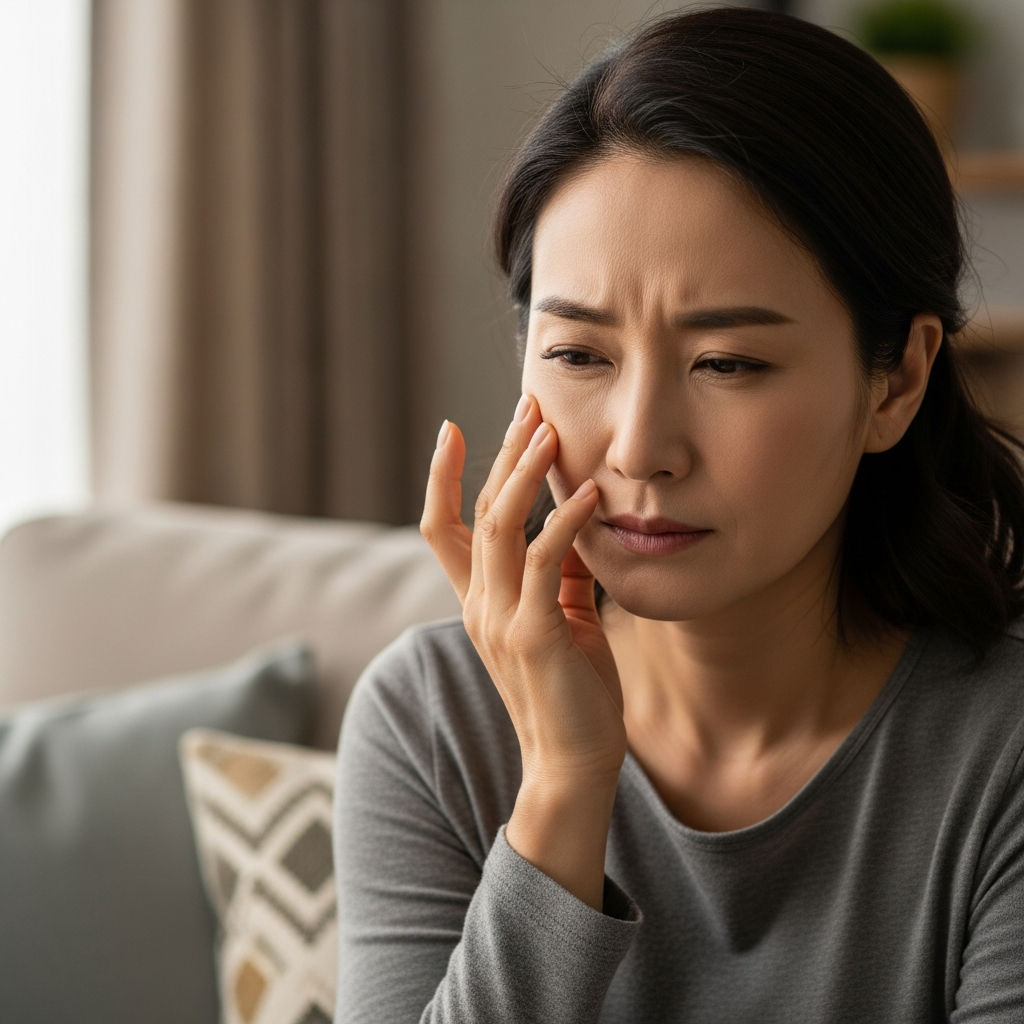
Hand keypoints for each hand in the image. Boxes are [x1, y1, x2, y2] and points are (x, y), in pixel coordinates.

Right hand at [421, 396, 625, 908]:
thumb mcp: (562, 620)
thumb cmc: (572, 693)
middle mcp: (478, 605)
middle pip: (477, 511)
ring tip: (549, 428)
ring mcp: (499, 620)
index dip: (443, 477)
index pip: (443, 527)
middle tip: (529, 404)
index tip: (454, 429)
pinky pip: (543, 561)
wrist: (572, 766)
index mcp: (478, 602)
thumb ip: (558, 572)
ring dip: (524, 472)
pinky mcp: (533, 635)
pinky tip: (588, 490)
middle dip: (501, 453)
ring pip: (500, 525)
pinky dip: (564, 519)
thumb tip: (572, 519)